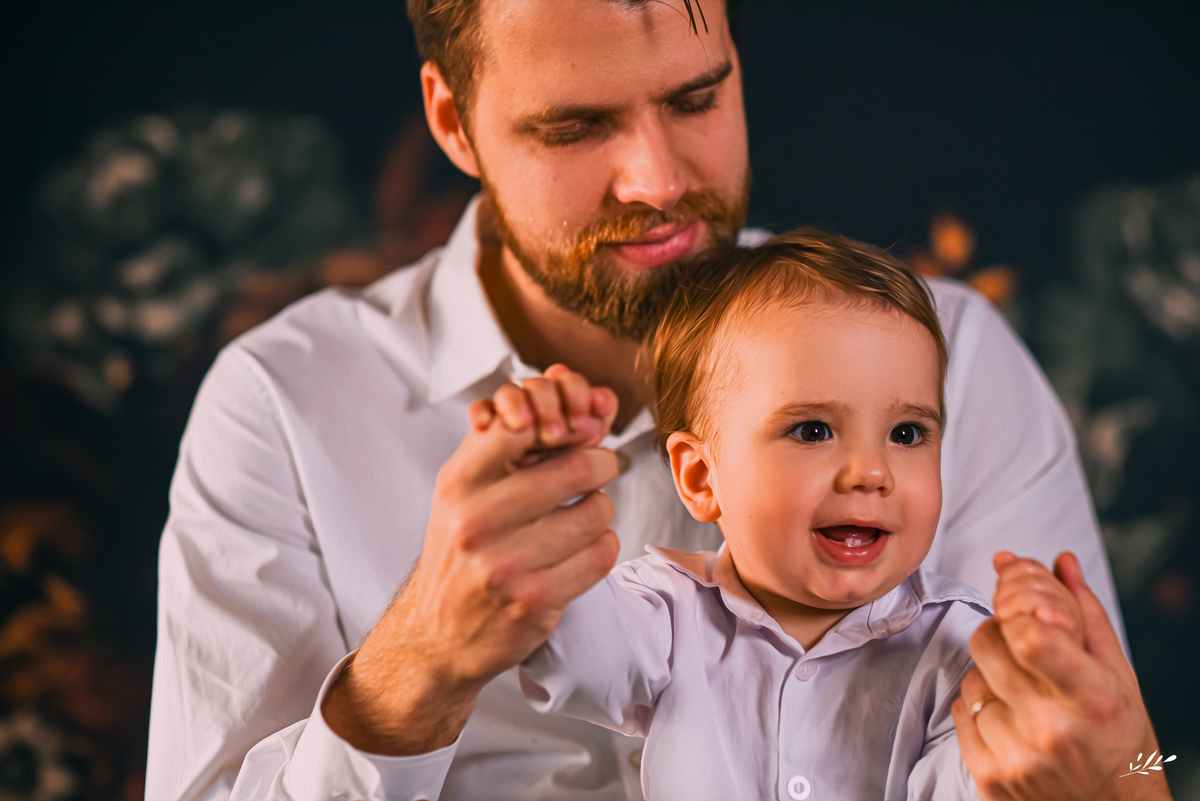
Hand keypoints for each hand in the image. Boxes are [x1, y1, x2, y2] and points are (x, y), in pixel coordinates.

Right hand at [322, 365, 620, 754]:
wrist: (436, 634)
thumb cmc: (460, 547)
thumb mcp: (463, 489)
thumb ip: (507, 444)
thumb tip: (580, 406)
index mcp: (459, 483)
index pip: (522, 424)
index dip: (561, 423)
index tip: (573, 432)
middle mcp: (477, 521)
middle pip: (578, 467)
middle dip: (599, 464)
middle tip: (597, 469)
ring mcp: (506, 564)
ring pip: (597, 513)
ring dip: (600, 510)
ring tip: (582, 516)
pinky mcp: (535, 601)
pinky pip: (601, 555)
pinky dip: (601, 547)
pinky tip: (580, 550)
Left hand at [953, 552, 1171, 800]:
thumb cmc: (1117, 738)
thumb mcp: (1117, 675)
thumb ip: (1083, 613)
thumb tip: (1059, 560)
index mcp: (1091, 696)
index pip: (1029, 636)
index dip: (1015, 612)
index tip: (1021, 614)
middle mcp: (1053, 728)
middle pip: (987, 643)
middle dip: (998, 634)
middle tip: (1020, 649)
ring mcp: (1018, 755)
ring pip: (971, 678)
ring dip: (990, 677)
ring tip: (1026, 698)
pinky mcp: (990, 775)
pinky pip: (961, 712)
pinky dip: (978, 709)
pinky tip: (1011, 722)